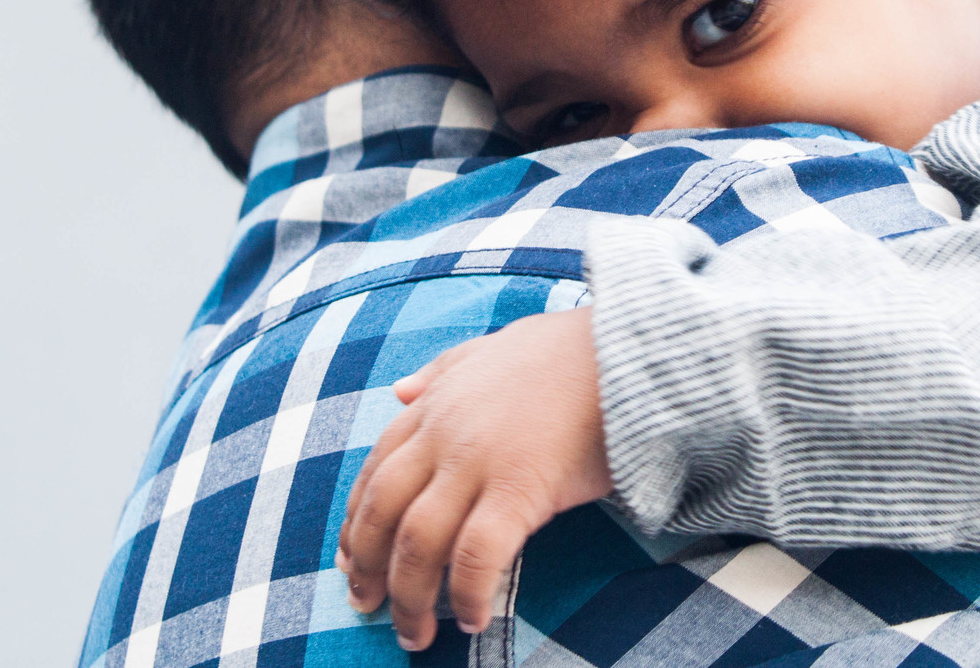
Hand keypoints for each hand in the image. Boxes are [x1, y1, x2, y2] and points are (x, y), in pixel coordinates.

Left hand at [337, 306, 612, 650]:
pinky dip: (468, 593)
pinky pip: (477, 555)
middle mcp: (446, 432)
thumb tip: (397, 390)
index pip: (376, 469)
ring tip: (415, 634)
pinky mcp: (520, 487)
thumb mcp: (495, 345)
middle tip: (365, 605)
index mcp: (438, 403)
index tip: (350, 558)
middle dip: (366, 565)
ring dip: (409, 597)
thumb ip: (443, 369)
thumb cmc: (572, 351)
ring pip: (418, 542)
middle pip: (383, 511)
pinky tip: (474, 620)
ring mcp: (479, 460)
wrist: (630, 348)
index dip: (355, 520)